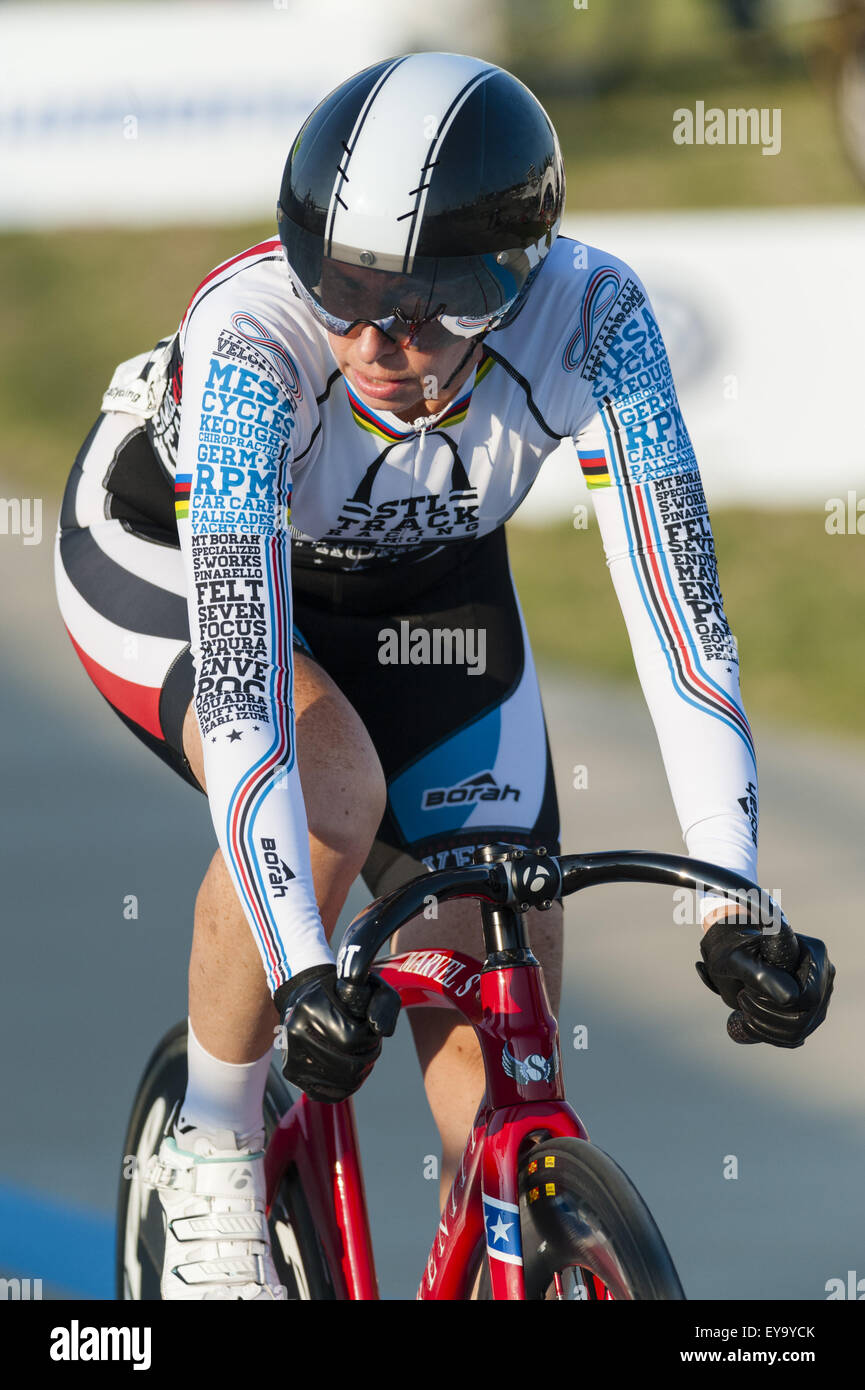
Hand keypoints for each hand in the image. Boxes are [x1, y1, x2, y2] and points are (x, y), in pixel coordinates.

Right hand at [273, 964, 399, 1101]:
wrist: (306, 1000)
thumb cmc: (341, 994)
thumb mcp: (367, 987)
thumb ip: (382, 1003)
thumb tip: (382, 1030)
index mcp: (310, 1007)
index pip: (352, 1039)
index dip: (371, 1038)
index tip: (372, 1028)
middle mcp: (295, 1033)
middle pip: (349, 1066)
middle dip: (369, 1056)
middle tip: (372, 1044)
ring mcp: (291, 1057)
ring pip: (343, 1083)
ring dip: (362, 1071)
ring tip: (363, 1054)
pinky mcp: (293, 1074)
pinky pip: (332, 1094)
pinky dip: (349, 1085)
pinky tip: (351, 1068)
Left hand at [696, 918, 834, 1047]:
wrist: (730, 960)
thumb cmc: (732, 953)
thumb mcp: (739, 959)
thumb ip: (763, 975)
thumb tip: (791, 999)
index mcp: (814, 954)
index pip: (810, 996)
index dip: (779, 1002)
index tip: (748, 990)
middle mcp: (822, 976)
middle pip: (806, 1016)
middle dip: (766, 1012)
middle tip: (742, 996)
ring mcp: (817, 998)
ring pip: (798, 1031)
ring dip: (762, 1024)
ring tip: (743, 1004)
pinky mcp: (806, 1017)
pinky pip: (792, 1038)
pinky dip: (765, 1033)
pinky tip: (748, 1019)